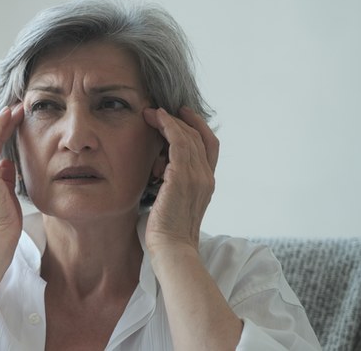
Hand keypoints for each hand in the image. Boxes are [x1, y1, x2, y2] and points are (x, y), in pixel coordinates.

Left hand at [142, 107, 219, 253]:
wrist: (172, 249)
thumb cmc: (166, 232)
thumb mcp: (173, 203)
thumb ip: (172, 185)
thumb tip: (157, 172)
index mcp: (206, 184)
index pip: (209, 147)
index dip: (197, 127)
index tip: (181, 116)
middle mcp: (206, 177)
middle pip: (199, 137)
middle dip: (179, 120)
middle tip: (158, 111)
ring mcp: (197, 176)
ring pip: (188, 136)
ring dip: (169, 121)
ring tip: (151, 113)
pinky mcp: (183, 176)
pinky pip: (178, 142)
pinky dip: (168, 126)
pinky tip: (156, 119)